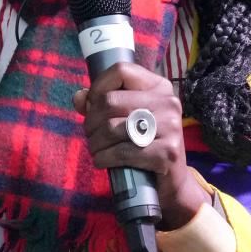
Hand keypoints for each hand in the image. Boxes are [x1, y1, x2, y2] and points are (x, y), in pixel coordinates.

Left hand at [72, 62, 211, 229]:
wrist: (172, 180)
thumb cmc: (144, 143)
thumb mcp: (126, 117)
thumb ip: (101, 103)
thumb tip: (78, 98)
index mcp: (159, 86)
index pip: (121, 71)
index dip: (98, 86)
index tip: (92, 106)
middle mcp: (168, 102)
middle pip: (110, 101)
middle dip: (91, 121)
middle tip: (90, 134)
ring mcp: (171, 127)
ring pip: (112, 127)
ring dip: (95, 142)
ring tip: (95, 148)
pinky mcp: (167, 153)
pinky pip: (122, 152)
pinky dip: (104, 158)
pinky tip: (101, 160)